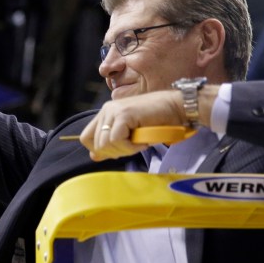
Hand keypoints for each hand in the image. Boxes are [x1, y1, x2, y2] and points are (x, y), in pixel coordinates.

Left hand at [79, 85, 218, 160]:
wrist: (177, 107)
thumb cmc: (158, 121)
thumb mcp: (131, 134)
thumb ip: (112, 143)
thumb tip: (94, 155)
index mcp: (106, 113)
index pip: (86, 137)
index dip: (99, 150)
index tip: (119, 151)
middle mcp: (107, 110)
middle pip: (95, 144)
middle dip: (115, 152)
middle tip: (134, 146)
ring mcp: (114, 111)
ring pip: (105, 144)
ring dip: (124, 150)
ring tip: (140, 142)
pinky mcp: (123, 114)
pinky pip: (117, 140)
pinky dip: (130, 147)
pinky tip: (142, 141)